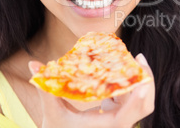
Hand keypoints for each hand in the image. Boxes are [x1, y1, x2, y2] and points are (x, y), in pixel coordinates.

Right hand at [29, 54, 154, 127]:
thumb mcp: (52, 114)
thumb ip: (46, 90)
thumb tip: (33, 64)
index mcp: (111, 125)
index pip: (135, 111)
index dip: (142, 94)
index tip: (142, 77)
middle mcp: (120, 123)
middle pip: (145, 104)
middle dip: (146, 80)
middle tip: (138, 58)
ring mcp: (121, 119)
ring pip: (140, 99)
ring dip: (137, 78)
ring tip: (131, 58)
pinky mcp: (118, 114)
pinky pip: (130, 96)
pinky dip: (127, 82)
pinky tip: (118, 69)